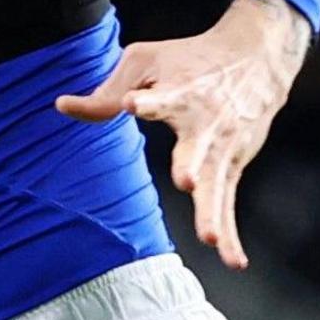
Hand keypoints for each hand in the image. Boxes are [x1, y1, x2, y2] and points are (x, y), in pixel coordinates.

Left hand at [54, 0, 310, 268]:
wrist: (257, 58)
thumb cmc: (191, 60)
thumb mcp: (146, 61)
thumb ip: (105, 91)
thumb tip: (61, 106)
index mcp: (181, 92)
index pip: (163, 97)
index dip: (148, 100)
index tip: (132, 102)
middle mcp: (205, 123)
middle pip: (198, 149)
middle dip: (192, 164)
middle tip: (185, 179)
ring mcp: (222, 149)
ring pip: (216, 185)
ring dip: (213, 212)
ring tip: (209, 238)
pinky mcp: (233, 167)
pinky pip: (230, 205)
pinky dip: (233, 234)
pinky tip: (234, 261)